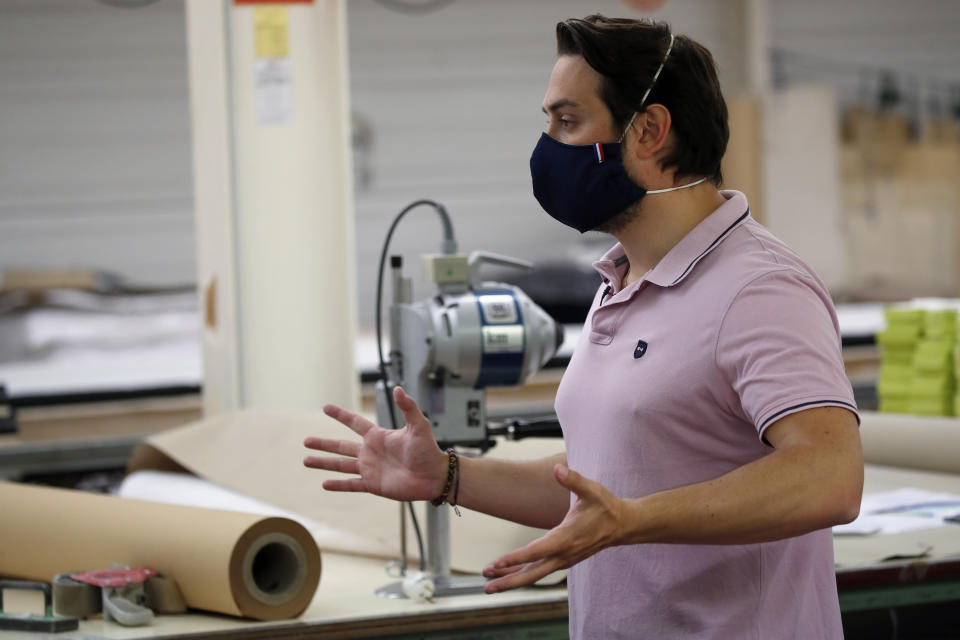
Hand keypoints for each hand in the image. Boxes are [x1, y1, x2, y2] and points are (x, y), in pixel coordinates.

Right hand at [303, 386, 446, 501]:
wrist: (434, 476)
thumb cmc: (429, 450)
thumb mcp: (419, 426)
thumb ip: (408, 407)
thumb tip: (398, 388)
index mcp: (378, 437)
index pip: (354, 423)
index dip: (340, 415)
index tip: (325, 407)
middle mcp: (370, 452)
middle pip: (341, 446)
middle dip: (323, 443)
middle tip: (305, 440)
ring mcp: (370, 469)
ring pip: (341, 465)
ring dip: (323, 463)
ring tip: (306, 461)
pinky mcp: (373, 485)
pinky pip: (352, 484)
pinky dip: (338, 485)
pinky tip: (324, 484)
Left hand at [482, 464, 623, 593]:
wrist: (622, 525)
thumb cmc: (605, 506)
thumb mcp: (592, 490)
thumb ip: (573, 480)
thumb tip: (557, 469)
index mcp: (567, 538)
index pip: (537, 551)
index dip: (517, 557)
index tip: (498, 563)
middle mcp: (564, 554)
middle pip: (532, 573)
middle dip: (508, 580)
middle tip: (486, 585)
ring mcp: (564, 560)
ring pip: (534, 575)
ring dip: (511, 579)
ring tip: (488, 583)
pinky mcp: (563, 560)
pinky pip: (539, 570)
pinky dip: (522, 573)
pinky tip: (507, 573)